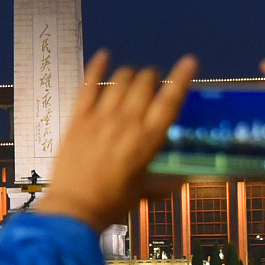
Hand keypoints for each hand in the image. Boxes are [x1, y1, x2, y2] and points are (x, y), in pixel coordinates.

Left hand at [35, 51, 198, 231]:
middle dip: (152, 77)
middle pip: (145, 83)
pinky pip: (88, 84)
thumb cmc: (112, 203)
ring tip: (131, 78)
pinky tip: (103, 55)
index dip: (181, 78)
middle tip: (152, 82)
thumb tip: (183, 183)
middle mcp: (128, 122)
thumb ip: (163, 184)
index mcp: (148, 140)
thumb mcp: (143, 191)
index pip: (170, 101)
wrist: (74, 209)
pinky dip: (97, 66)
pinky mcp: (78, 117)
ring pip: (120, 80)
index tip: (189, 62)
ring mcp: (101, 117)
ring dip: (129, 74)